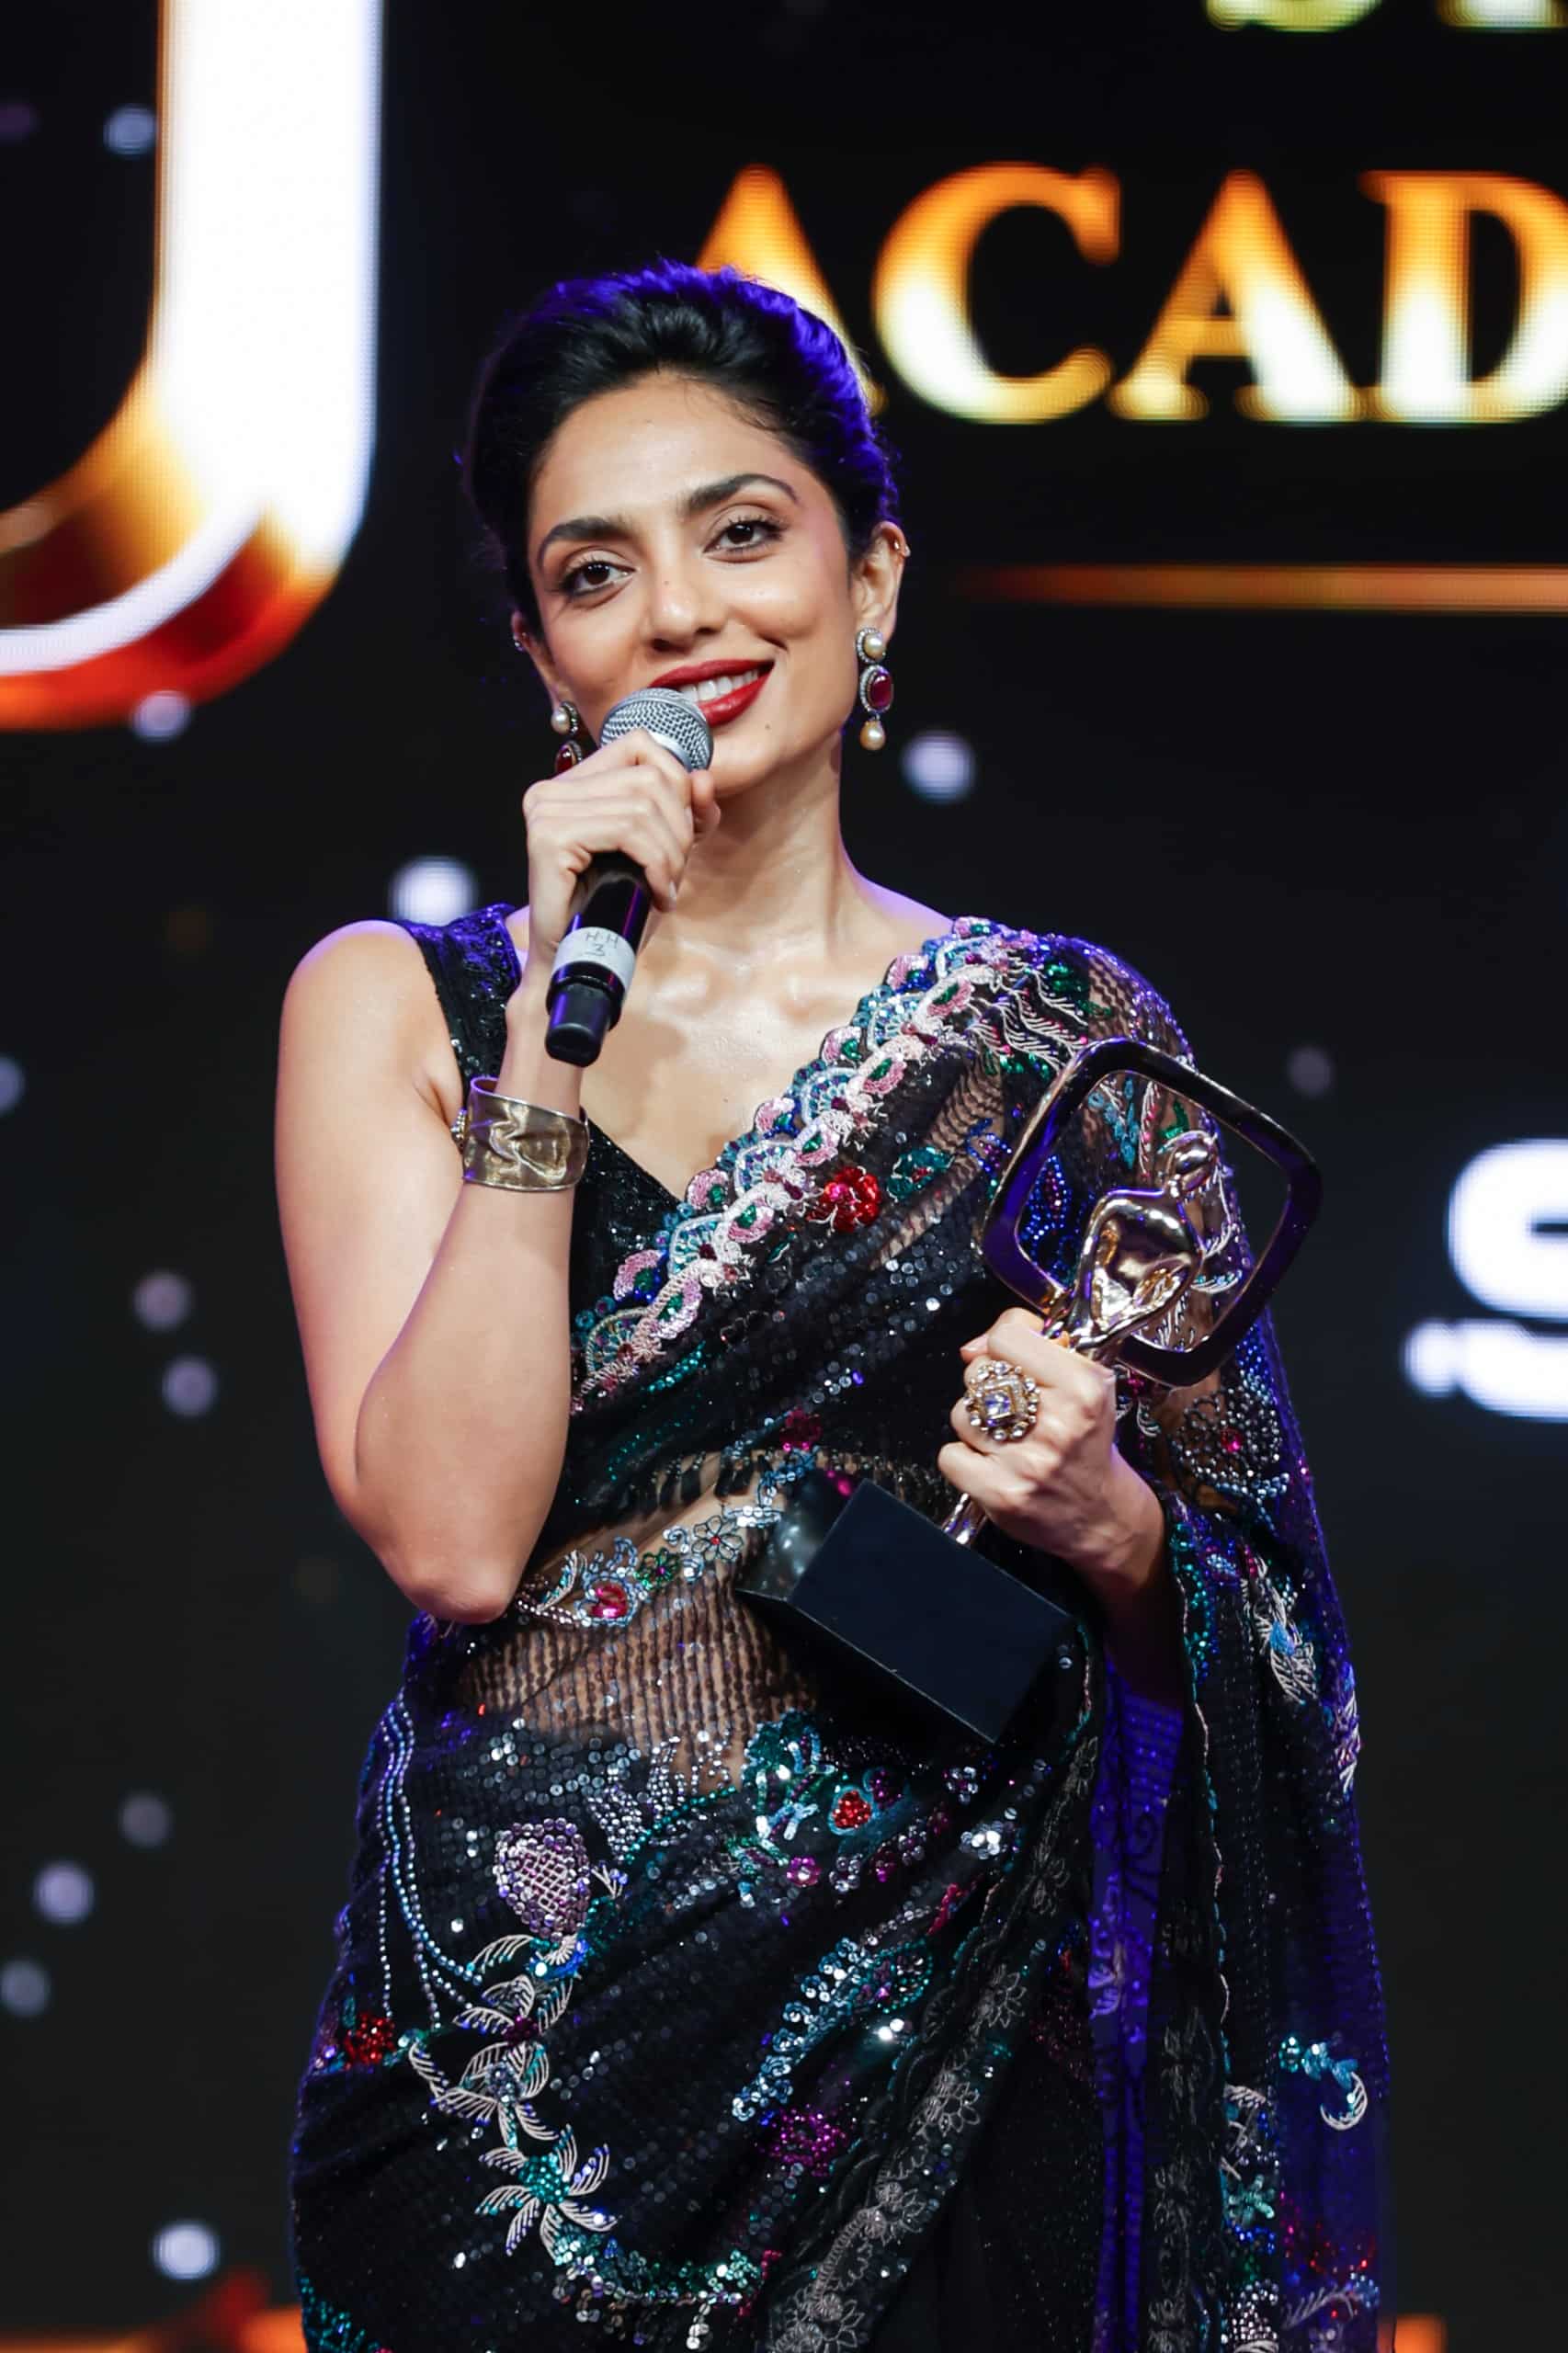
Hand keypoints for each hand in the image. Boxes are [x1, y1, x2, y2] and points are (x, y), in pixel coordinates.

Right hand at [513, 726, 721, 990]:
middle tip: (673, 874)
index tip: (683, 835)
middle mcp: (551, 790)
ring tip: (665, 887)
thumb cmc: (614, 912)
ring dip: (670, 853)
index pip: (639, 745)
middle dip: (678, 828)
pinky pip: (627, 832)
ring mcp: (546, 810)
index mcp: (572, 784)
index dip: (677, 784)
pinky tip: (657, 894)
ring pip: (643, 805)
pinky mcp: (549, 837)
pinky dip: (656, 864)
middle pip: (648, 777)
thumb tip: (705, 777)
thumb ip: (686, 812)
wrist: (577, 963)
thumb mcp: (662, 853)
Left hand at [936, 1306, 1164, 1601]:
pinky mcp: (1001, 1494)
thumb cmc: (1086, 1442)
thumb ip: (1031, 1347)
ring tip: (1006, 1437)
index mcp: (1083, 1387)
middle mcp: (1057, 1424)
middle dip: (989, 1385)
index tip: (1015, 1363)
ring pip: (961, 1413)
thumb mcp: (1084, 1381)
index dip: (1003, 1345)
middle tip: (1015, 1407)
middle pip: (979, 1373)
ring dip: (976, 1423)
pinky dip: (964, 1458)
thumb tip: (971, 1347)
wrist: (1100, 1514)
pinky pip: (950, 1455)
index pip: (1007, 1337)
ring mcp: (1027, 1462)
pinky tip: (992, 1462)